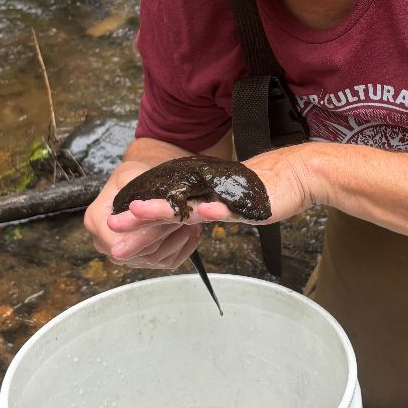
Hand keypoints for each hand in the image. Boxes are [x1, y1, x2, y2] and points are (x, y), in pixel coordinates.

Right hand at [85, 161, 201, 270]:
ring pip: (157, 259)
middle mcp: (106, 245)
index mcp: (96, 222)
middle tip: (186, 220)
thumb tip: (140, 203)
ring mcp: (127, 257)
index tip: (168, 218)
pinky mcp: (145, 262)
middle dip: (166, 235)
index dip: (145, 232)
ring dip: (178, 241)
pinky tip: (192, 231)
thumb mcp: (128, 172)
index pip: (119, 240)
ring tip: (192, 222)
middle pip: (140, 252)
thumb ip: (131, 183)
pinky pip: (168, 261)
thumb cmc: (132, 178)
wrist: (139, 189)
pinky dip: (183, 247)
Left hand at [103, 147, 314, 265]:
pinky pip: (228, 205)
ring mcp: (225, 194)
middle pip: (167, 208)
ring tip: (137, 213)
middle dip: (138, 221)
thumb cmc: (264, 191)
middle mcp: (206, 192)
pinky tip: (198, 214)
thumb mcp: (230, 205)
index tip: (115, 231)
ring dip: (161, 210)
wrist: (296, 175)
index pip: (165, 210)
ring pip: (188, 204)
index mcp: (201, 196)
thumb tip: (190, 219)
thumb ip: (209, 210)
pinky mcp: (246, 197)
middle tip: (111, 228)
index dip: (140, 221)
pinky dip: (213, 209)